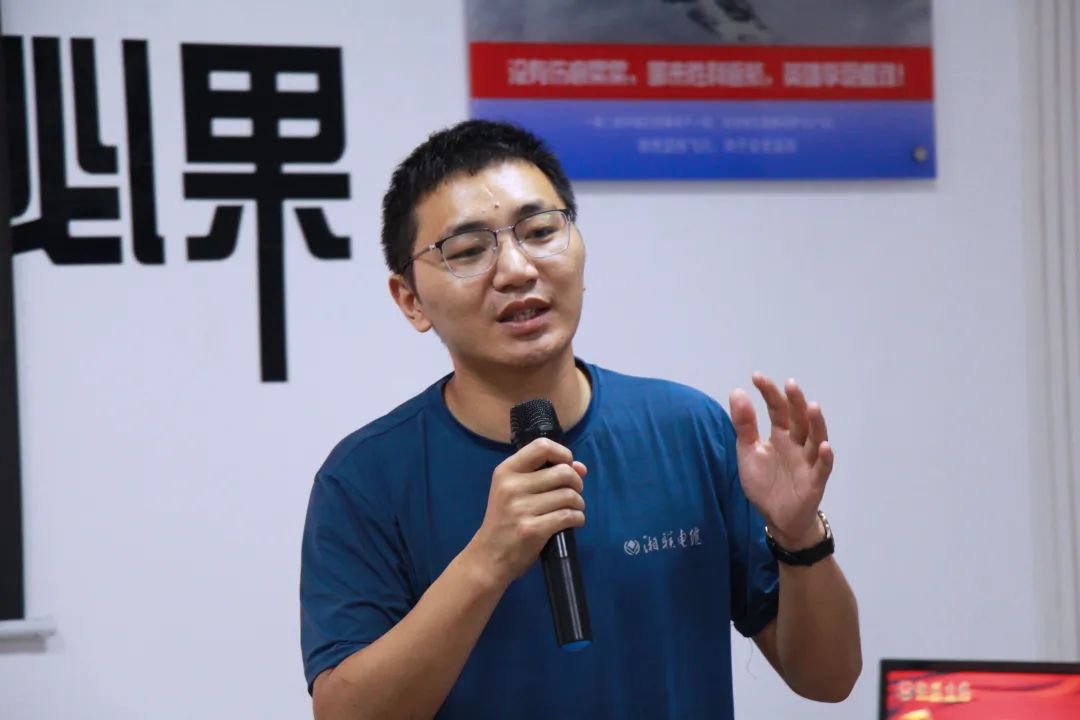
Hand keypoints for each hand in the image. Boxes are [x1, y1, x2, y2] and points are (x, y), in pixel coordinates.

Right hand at [466, 438, 586, 587]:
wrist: (488, 557)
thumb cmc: (504, 521)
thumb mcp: (514, 491)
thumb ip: (545, 474)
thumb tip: (580, 467)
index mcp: (506, 471)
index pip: (542, 446)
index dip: (563, 454)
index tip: (567, 466)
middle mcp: (511, 486)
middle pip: (563, 472)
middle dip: (577, 483)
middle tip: (573, 493)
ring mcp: (521, 509)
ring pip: (569, 495)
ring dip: (579, 503)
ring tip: (573, 510)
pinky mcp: (532, 530)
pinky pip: (568, 516)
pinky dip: (578, 518)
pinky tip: (573, 521)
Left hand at [729, 373, 833, 548]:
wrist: (776, 518)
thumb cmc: (765, 483)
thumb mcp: (748, 452)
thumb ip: (744, 425)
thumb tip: (736, 391)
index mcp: (781, 436)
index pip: (778, 410)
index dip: (769, 393)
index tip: (757, 376)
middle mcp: (797, 445)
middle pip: (799, 420)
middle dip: (796, 402)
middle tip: (790, 384)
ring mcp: (808, 462)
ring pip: (816, 439)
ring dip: (816, 424)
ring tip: (812, 407)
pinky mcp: (814, 482)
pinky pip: (822, 468)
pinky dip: (825, 458)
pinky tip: (824, 446)